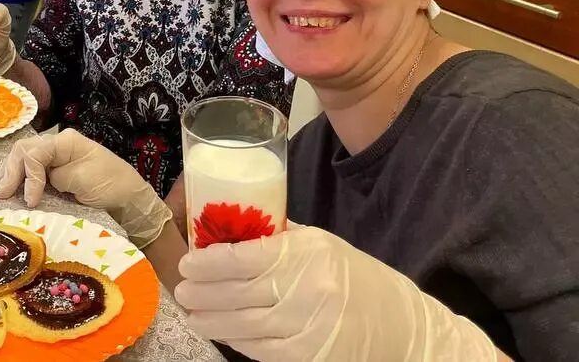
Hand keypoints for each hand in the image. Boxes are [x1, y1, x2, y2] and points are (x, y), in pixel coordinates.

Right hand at [0, 129, 172, 248]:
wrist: (130, 201)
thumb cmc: (112, 186)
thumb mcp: (84, 180)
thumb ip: (56, 177)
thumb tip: (34, 184)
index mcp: (66, 142)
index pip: (35, 153)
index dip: (28, 176)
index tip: (30, 200)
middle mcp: (57, 146)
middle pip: (23, 151)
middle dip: (11, 172)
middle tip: (2, 195)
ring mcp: (54, 159)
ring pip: (22, 160)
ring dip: (10, 174)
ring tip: (0, 192)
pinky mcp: (54, 174)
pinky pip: (29, 172)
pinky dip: (18, 181)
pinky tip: (9, 190)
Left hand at [174, 225, 499, 361]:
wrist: (404, 328)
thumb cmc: (356, 278)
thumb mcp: (319, 245)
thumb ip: (275, 240)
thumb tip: (226, 234)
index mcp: (307, 254)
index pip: (246, 258)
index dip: (210, 263)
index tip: (187, 264)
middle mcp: (307, 291)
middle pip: (240, 294)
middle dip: (204, 295)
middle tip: (181, 292)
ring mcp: (309, 328)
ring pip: (246, 328)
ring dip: (213, 322)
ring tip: (192, 315)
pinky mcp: (310, 358)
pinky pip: (263, 352)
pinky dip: (239, 343)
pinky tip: (223, 334)